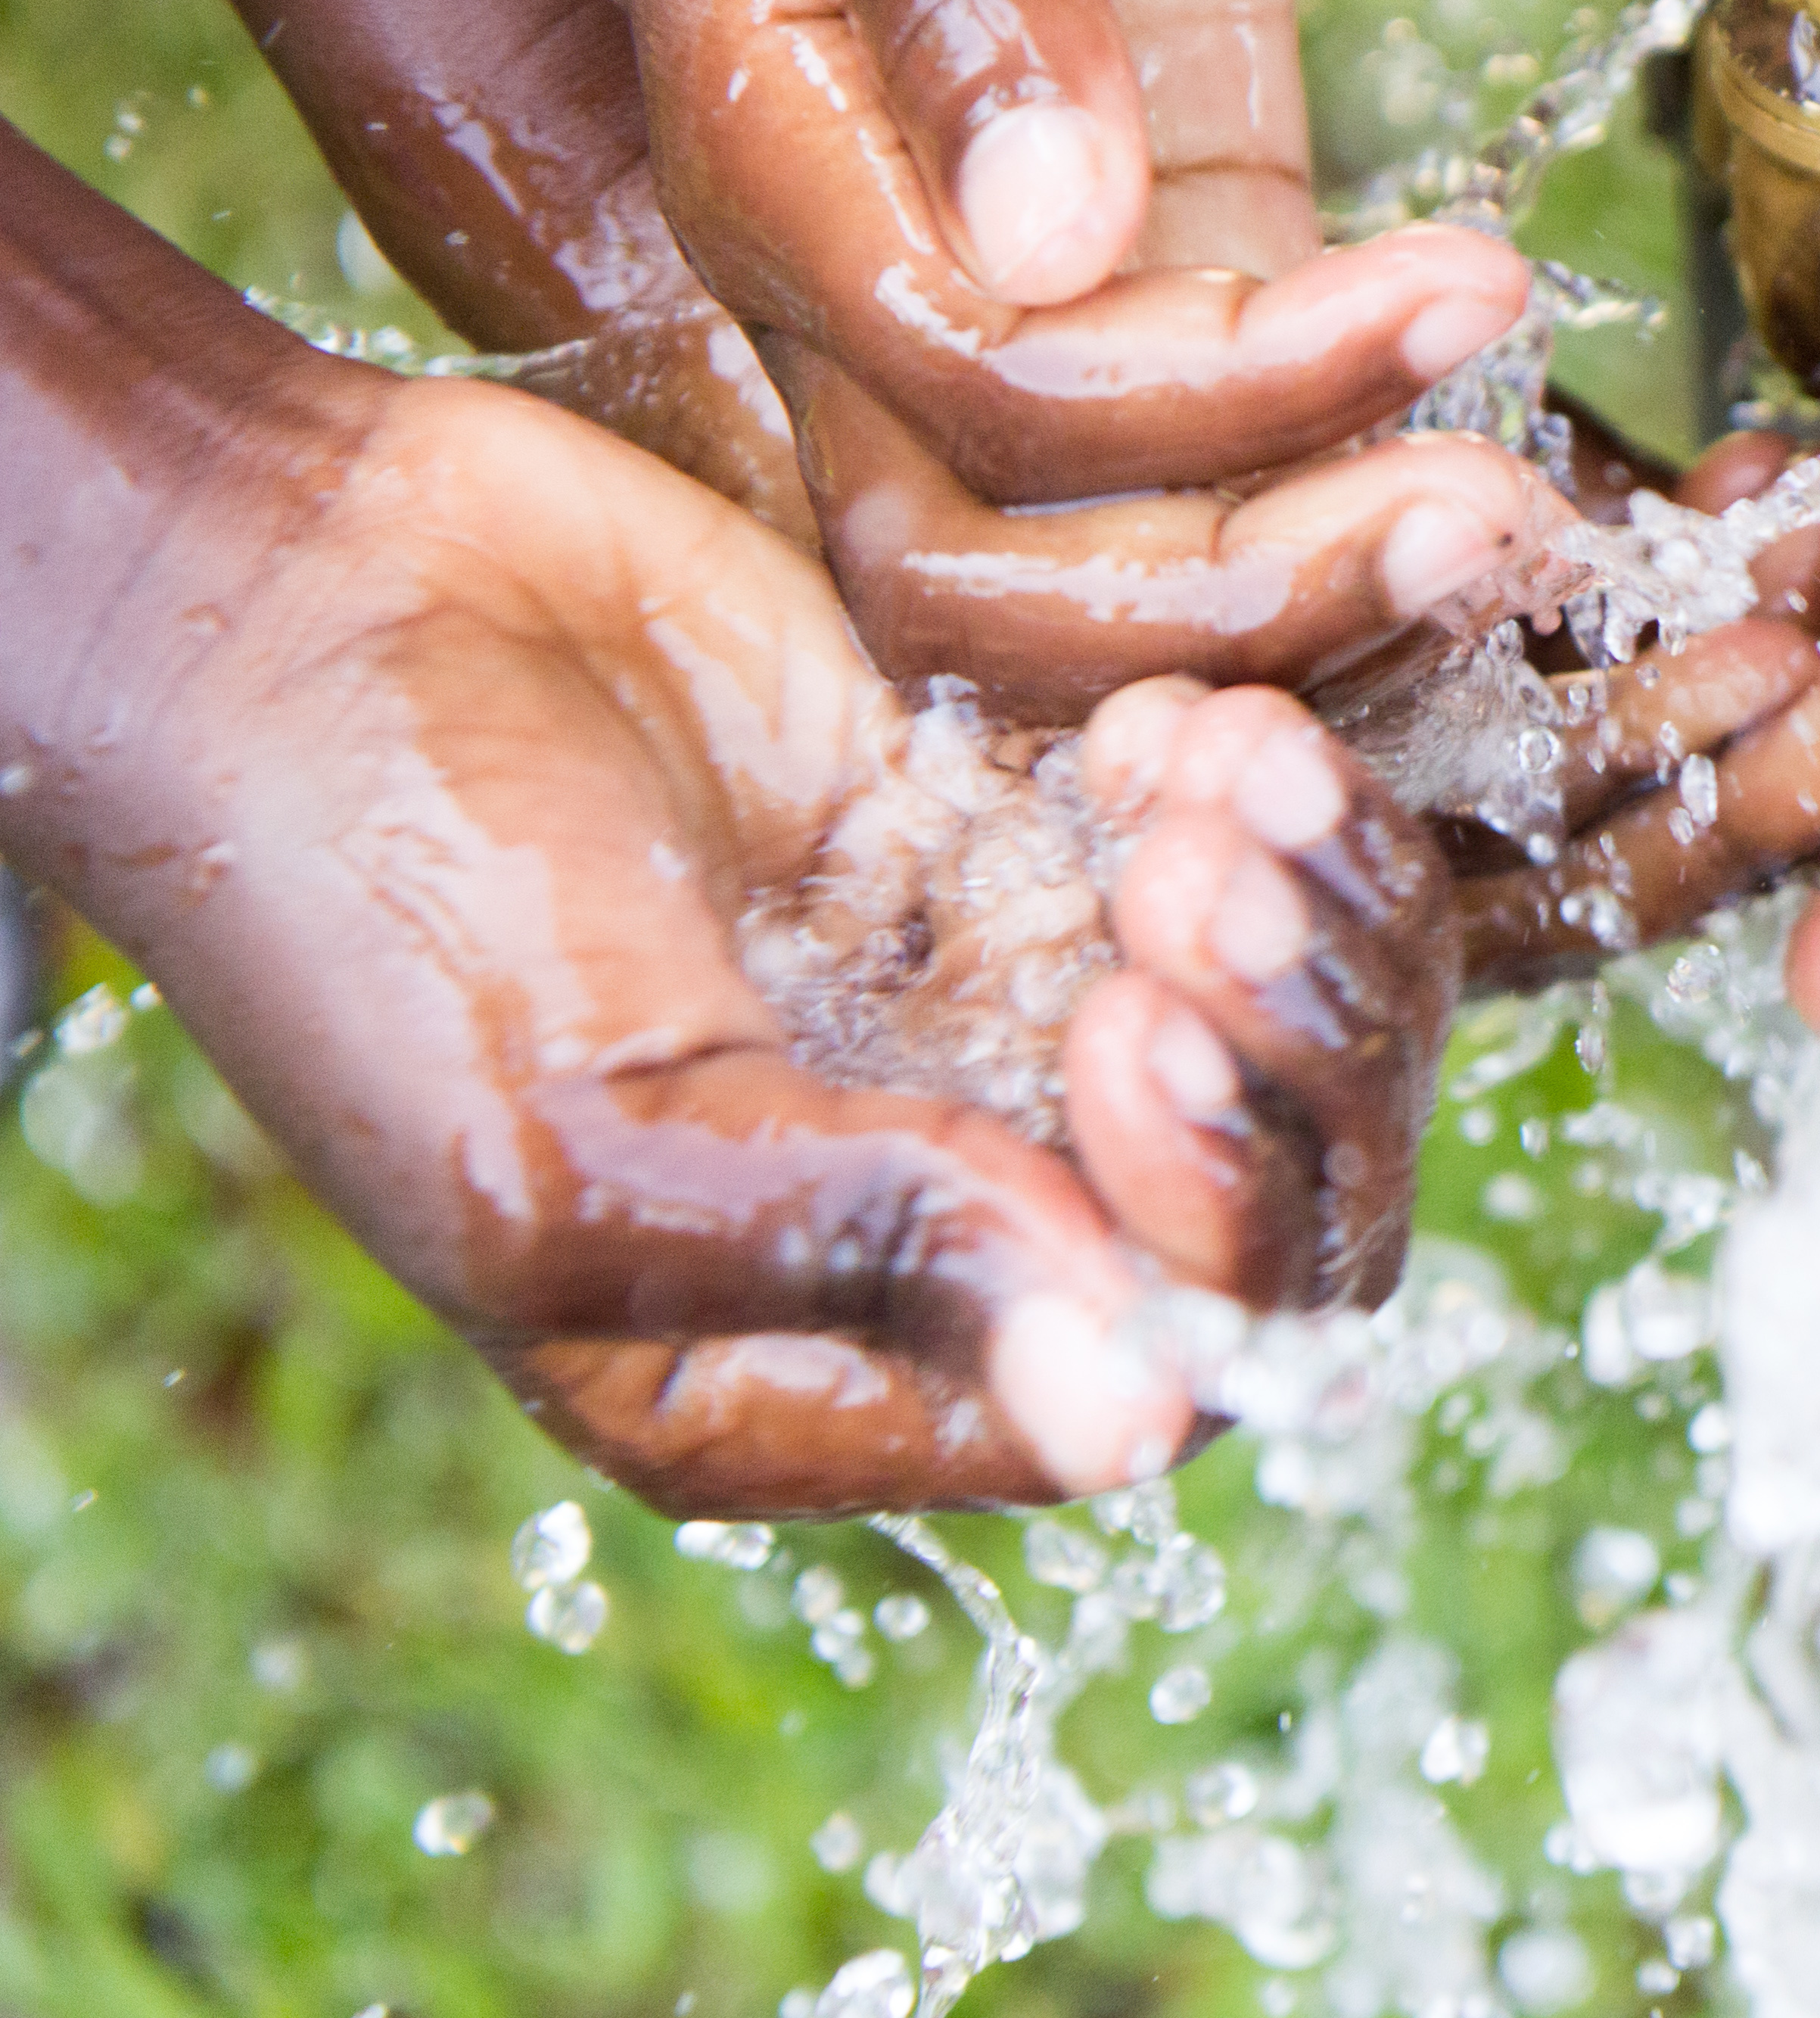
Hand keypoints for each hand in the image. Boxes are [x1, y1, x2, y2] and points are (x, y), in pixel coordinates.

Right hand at [4, 180, 1461, 1513]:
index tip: (1134, 1027)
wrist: (310, 599)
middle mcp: (948, 1218)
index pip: (1156, 1375)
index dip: (1221, 1223)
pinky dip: (1266, 803)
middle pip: (1281, 1203)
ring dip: (1312, 909)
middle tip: (1192, 873)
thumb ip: (862, 1253)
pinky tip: (1171, 724)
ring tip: (1211, 779)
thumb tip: (1134, 1418)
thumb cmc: (381, 903)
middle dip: (1293, 1044)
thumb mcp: (579, 1135)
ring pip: (1297, 1028)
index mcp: (819, 1368)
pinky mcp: (1024, 851)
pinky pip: (1246, 870)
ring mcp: (1002, 1023)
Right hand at [549, 0, 1550, 712]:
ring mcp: (1021, 315)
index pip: (976, 405)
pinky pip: (1239, 475)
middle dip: (1250, 599)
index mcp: (776, 173)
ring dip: (1320, 599)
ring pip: (1117, 585)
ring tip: (1522, 527)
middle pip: (1000, 596)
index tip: (1441, 296)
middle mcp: (872, 293)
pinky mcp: (1167, 277)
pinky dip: (1359, 507)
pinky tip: (1509, 464)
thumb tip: (1047, 237)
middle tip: (1488, 523)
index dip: (1208, 406)